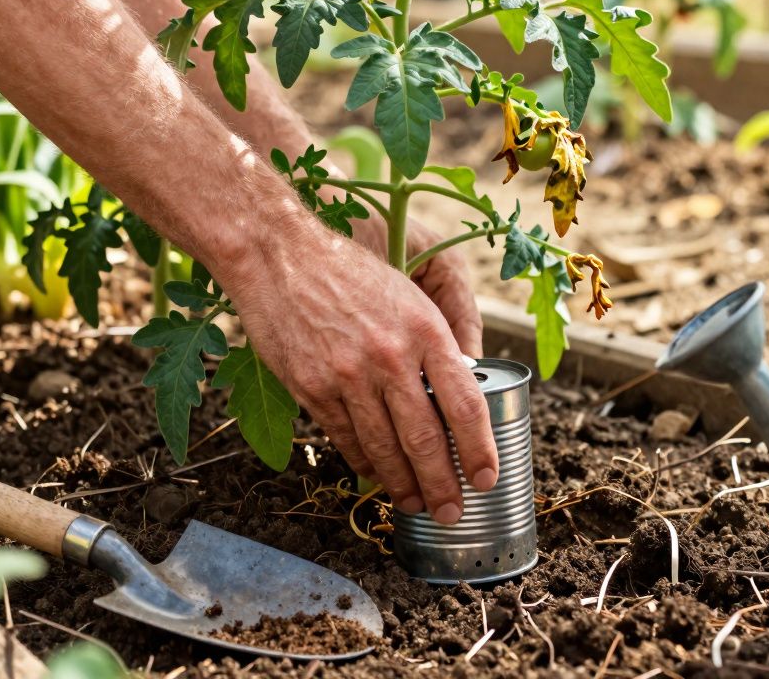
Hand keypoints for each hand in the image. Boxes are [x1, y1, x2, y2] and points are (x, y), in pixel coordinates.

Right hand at [225, 219, 497, 524]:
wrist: (281, 256)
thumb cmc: (351, 274)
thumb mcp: (408, 296)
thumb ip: (435, 344)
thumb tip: (458, 398)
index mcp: (425, 329)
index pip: (465, 404)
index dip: (479, 449)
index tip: (487, 478)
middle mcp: (390, 356)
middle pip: (426, 438)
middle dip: (444, 484)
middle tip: (453, 512)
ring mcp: (348, 375)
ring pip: (385, 447)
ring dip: (404, 484)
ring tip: (418, 505)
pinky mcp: (312, 387)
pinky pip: (346, 438)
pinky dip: (364, 463)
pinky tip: (377, 476)